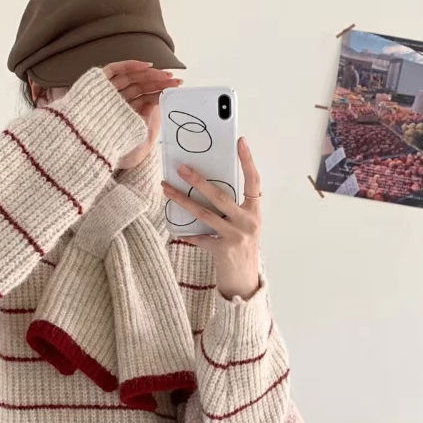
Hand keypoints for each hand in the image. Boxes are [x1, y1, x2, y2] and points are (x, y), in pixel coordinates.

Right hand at [101, 60, 182, 169]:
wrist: (86, 146)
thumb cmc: (109, 148)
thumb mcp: (134, 138)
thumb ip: (145, 123)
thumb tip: (158, 107)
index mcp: (125, 112)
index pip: (144, 98)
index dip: (159, 92)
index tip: (174, 89)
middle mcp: (117, 100)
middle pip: (140, 86)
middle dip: (159, 82)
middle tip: (176, 81)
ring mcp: (107, 91)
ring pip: (131, 77)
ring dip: (150, 74)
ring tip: (166, 74)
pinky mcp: (97, 82)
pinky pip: (115, 70)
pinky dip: (130, 66)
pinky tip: (147, 66)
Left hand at [160, 136, 261, 299]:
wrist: (245, 280)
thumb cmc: (242, 248)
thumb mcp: (244, 226)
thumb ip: (232, 209)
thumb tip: (206, 188)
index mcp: (255, 211)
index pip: (254, 181)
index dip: (248, 161)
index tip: (240, 141)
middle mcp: (248, 222)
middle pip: (220, 195)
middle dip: (199, 180)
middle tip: (182, 167)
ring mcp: (236, 236)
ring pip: (204, 213)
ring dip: (183, 200)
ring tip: (167, 188)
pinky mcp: (222, 250)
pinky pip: (199, 237)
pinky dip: (187, 233)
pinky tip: (176, 229)